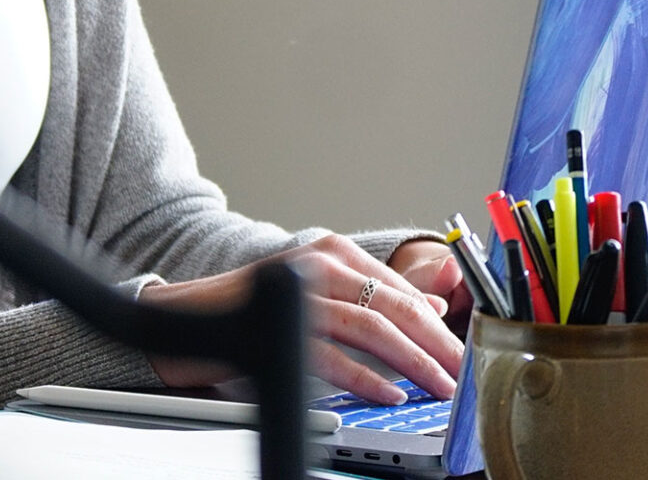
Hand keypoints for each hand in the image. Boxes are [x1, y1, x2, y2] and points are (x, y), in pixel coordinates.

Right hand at [137, 234, 463, 404]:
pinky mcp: (276, 324)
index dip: (438, 324)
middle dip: (436, 344)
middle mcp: (320, 264)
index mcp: (335, 254)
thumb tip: (434, 309)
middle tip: (462, 373)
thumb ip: (371, 301)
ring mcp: (298, 291)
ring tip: (437, 387)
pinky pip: (332, 354)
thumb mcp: (317, 297)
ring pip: (371, 328)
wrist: (183, 316)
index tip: (464, 352)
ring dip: (412, 362)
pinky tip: (389, 394)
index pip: (400, 290)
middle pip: (394, 306)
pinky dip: (366, 378)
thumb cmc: (252, 309)